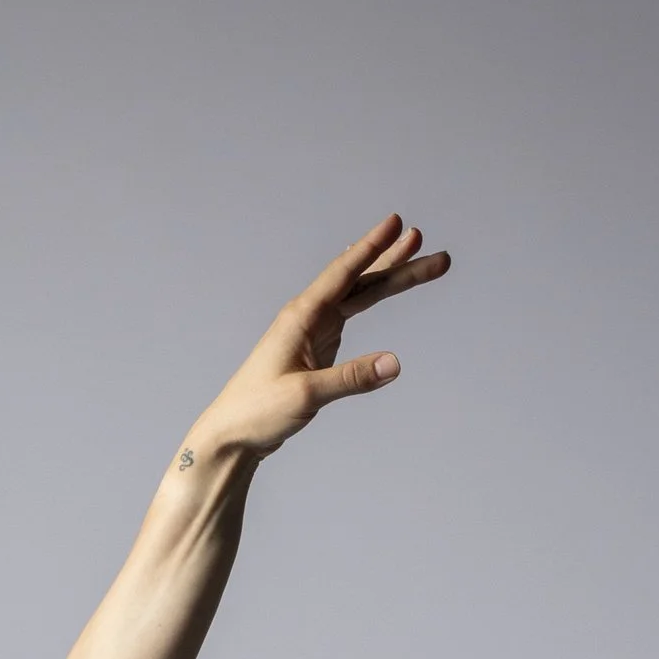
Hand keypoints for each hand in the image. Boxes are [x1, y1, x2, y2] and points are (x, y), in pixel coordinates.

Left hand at [192, 214, 450, 462]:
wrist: (232, 434)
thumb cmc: (258, 412)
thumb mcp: (306, 395)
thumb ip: (351, 378)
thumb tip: (395, 364)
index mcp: (301, 316)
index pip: (343, 273)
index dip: (372, 247)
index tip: (398, 224)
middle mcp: (308, 315)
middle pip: (359, 281)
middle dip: (394, 261)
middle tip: (426, 241)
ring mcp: (314, 330)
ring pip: (359, 295)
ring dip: (390, 278)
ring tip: (423, 261)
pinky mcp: (317, 347)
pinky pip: (350, 313)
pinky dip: (370, 297)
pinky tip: (382, 284)